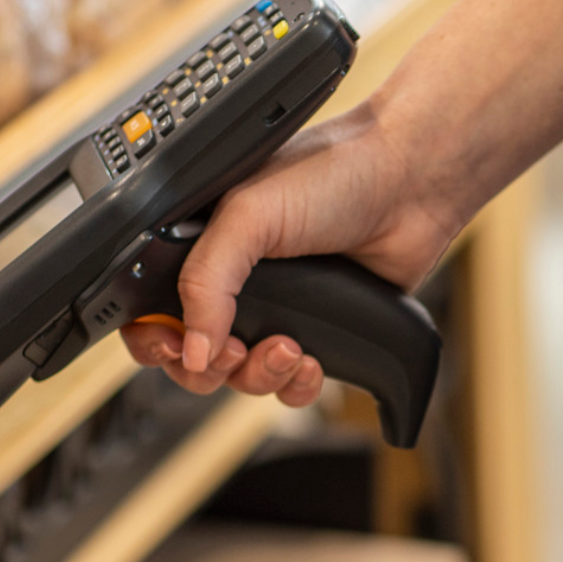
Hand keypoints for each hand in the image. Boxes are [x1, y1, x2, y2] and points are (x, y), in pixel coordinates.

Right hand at [119, 102, 464, 402]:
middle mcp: (236, 283)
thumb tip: (194, 348)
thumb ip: (205, 281)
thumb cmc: (332, 175)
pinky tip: (312, 362)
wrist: (410, 185)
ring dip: (258, 376)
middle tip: (231, 353)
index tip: (173, 345)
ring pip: (242, 379)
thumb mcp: (248, 216)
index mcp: (202, 246)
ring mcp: (279, 311)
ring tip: (287, 349)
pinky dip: (297, 385)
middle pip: (192, 357)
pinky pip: (291, 385)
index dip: (155, 337)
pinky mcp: (322, 333)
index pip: (152, 309)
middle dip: (206, 368)